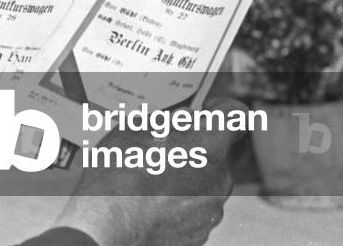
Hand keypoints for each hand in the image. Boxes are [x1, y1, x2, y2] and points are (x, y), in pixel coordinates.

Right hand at [54, 97, 245, 245]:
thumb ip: (168, 120)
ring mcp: (211, 209)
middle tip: (164, 147)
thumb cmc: (120, 174)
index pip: (234, 114)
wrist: (108, 224)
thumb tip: (182, 119)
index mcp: (209, 144)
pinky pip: (195, 208)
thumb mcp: (136, 127)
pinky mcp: (199, 232)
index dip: (218, 109)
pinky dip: (179, 203)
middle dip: (196, 146)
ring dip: (188, 176)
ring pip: (206, 182)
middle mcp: (220, 177)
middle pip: (217, 151)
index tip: (203, 113)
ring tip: (152, 179)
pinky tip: (152, 201)